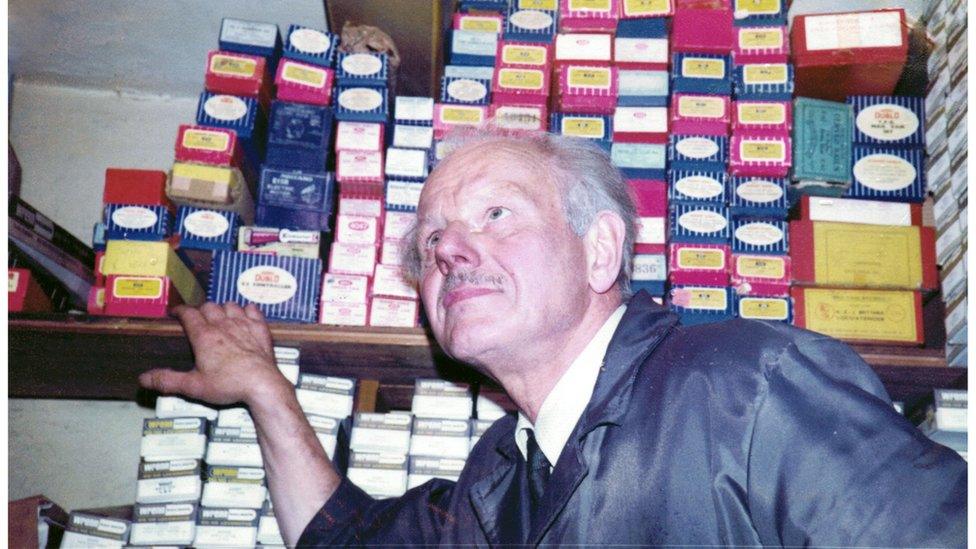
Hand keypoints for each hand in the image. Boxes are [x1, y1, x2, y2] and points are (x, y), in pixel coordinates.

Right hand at [139, 302, 290, 405]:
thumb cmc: (229, 384)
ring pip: (230, 305)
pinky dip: (247, 310)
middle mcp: (223, 326)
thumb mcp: (193, 386)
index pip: (188, 314)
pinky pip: (253, 310)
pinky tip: (245, 314)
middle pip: (208, 307)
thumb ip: (168, 380)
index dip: (180, 311)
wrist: (261, 384)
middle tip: (197, 317)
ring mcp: (243, 325)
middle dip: (200, 310)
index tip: (176, 312)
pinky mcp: (260, 329)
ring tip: (219, 315)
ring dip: (223, 308)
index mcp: (204, 336)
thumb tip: (145, 378)